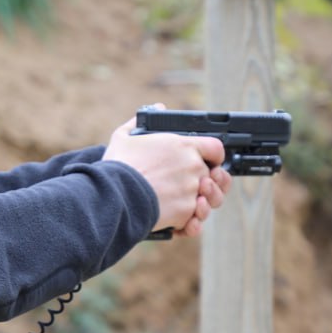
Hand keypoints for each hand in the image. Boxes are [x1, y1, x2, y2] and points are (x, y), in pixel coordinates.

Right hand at [101, 107, 230, 237]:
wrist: (115, 195)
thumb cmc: (119, 166)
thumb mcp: (124, 136)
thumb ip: (141, 121)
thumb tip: (157, 108)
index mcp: (184, 146)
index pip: (215, 148)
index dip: (215, 156)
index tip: (209, 162)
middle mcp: (193, 168)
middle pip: (214, 177)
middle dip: (206, 184)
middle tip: (193, 188)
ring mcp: (192, 191)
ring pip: (210, 201)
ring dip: (203, 204)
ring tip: (189, 205)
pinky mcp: (186, 213)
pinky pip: (196, 221)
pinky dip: (190, 224)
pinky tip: (183, 222)